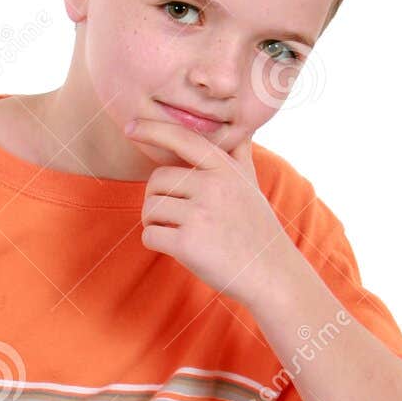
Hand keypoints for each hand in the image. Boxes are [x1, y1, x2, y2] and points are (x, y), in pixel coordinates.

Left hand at [121, 115, 298, 307]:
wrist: (271, 273)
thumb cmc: (256, 228)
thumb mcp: (251, 185)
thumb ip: (240, 156)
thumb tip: (243, 129)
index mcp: (225, 169)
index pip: (182, 138)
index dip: (153, 129)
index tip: (130, 127)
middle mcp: (213, 186)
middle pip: (156, 181)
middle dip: (158, 199)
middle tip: (176, 217)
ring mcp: (200, 215)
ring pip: (150, 209)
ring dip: (155, 223)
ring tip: (179, 232)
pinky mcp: (188, 243)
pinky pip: (150, 235)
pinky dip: (156, 243)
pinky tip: (178, 248)